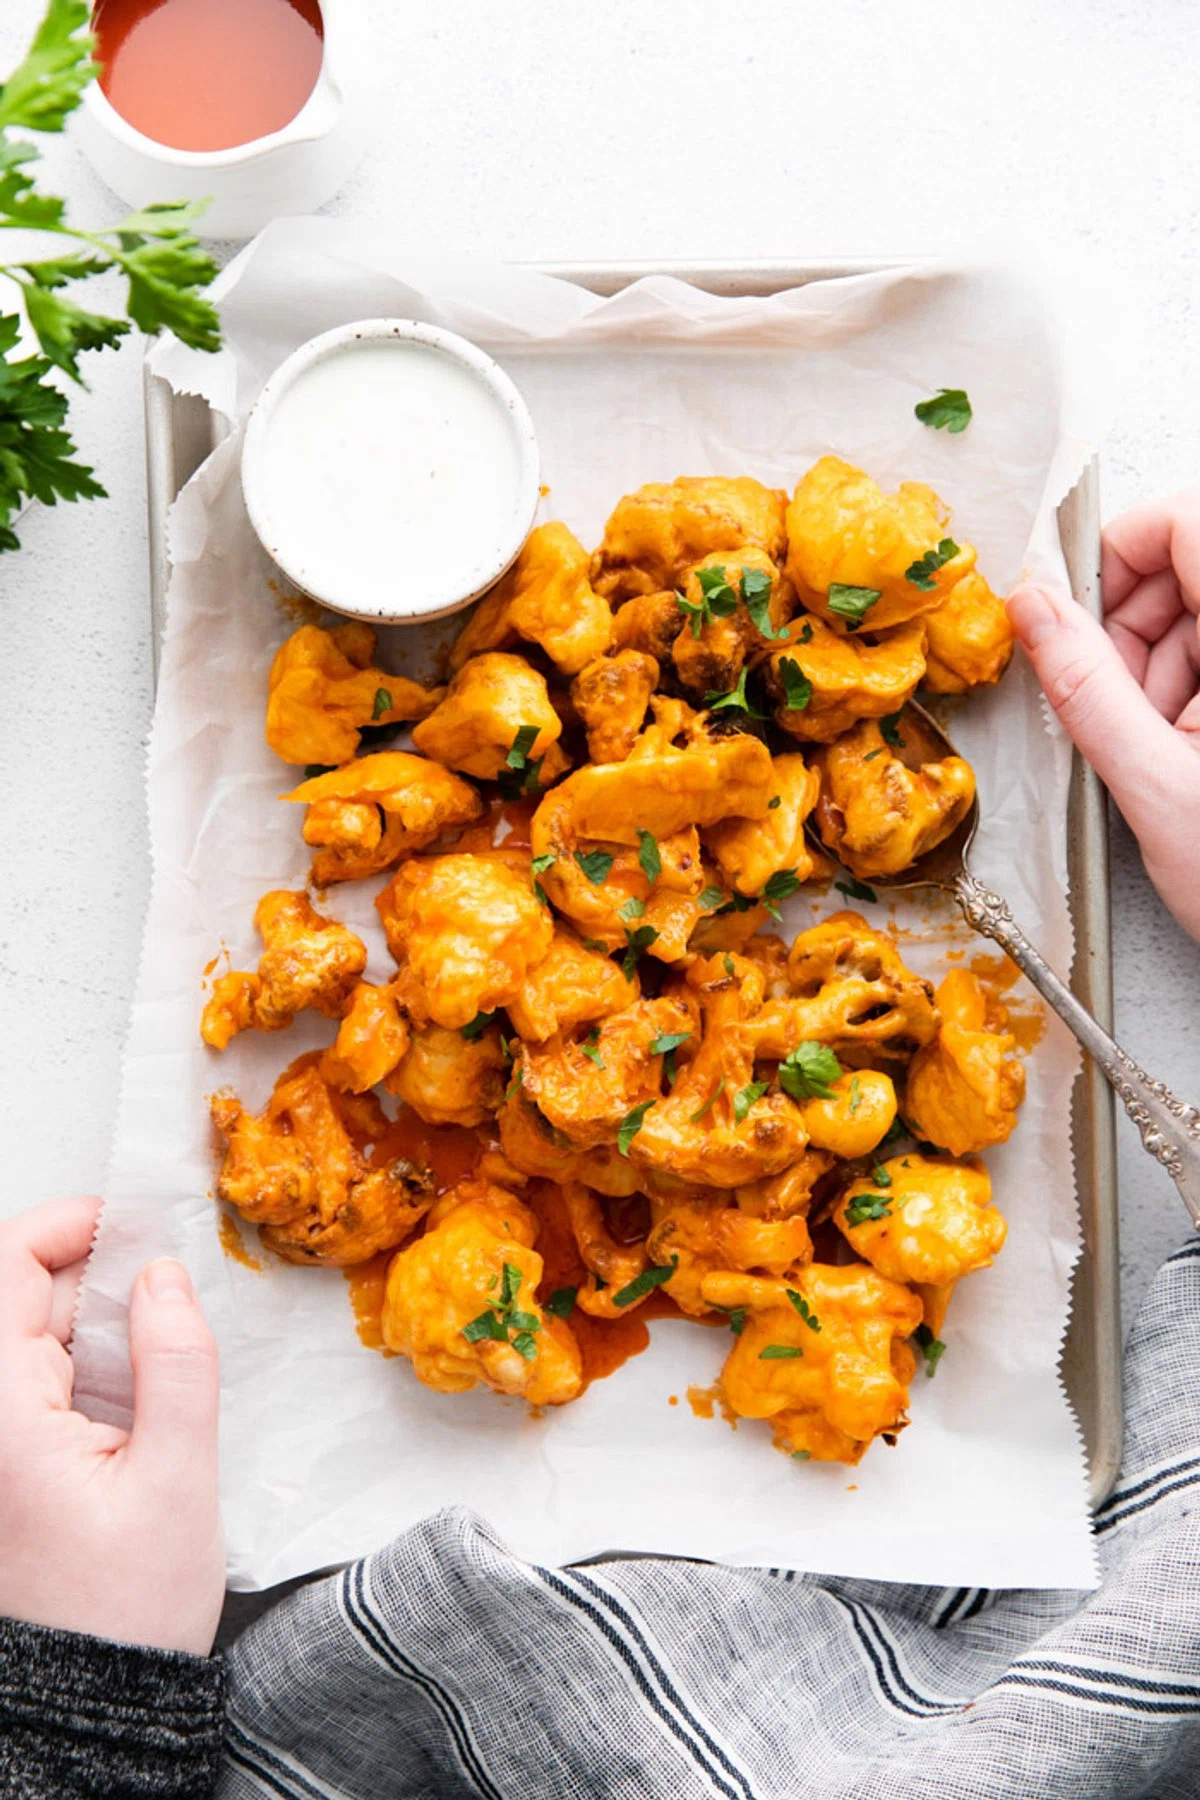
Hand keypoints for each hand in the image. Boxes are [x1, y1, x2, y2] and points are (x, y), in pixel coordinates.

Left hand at [0, 1196, 223, 1654]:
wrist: (88, 1708)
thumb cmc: (123, 1615)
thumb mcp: (178, 1481)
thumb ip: (176, 1365)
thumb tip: (163, 1277)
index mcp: (0, 1419)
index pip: (6, 1268)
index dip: (68, 1225)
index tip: (132, 1224)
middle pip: (20, 1299)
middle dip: (97, 1280)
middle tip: (171, 1295)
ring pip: (32, 1340)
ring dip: (96, 1328)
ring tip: (160, 1359)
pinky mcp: (7, 1468)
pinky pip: (38, 1385)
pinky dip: (88, 1371)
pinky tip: (135, 1401)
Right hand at [1007, 489, 1199, 942]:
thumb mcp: (1156, 788)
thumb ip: (1087, 689)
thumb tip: (1033, 610)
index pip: (1186, 521)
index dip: (1118, 552)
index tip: (1071, 611)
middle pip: (1189, 564)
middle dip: (1131, 624)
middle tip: (1110, 701)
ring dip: (1157, 668)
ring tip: (1155, 747)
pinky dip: (1186, 694)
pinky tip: (1183, 754)